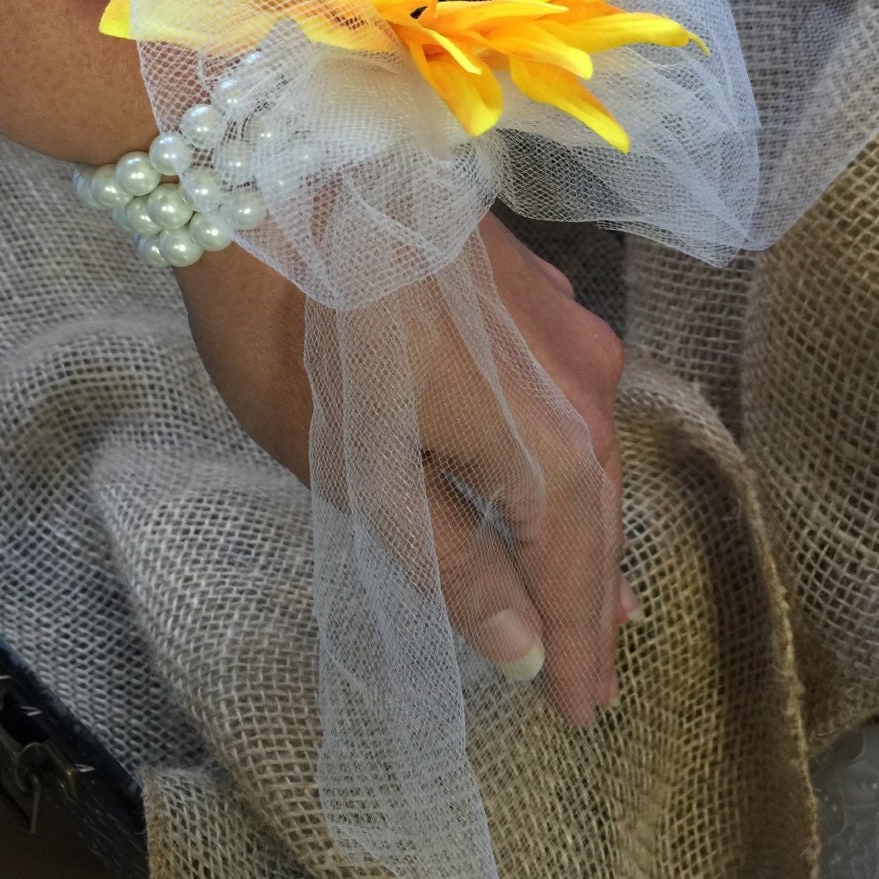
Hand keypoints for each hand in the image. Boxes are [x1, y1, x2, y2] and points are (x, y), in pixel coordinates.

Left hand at [177, 211, 633, 725]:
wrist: (279, 167)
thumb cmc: (302, 335)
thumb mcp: (362, 471)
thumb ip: (452, 559)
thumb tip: (521, 644)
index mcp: (541, 440)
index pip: (576, 568)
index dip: (578, 645)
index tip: (582, 711)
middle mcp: (577, 379)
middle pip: (597, 506)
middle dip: (593, 595)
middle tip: (598, 669)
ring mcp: (559, 320)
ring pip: (589, 441)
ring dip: (588, 521)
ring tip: (598, 586)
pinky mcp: (529, 281)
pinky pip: (567, 385)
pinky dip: (562, 445)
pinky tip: (559, 456)